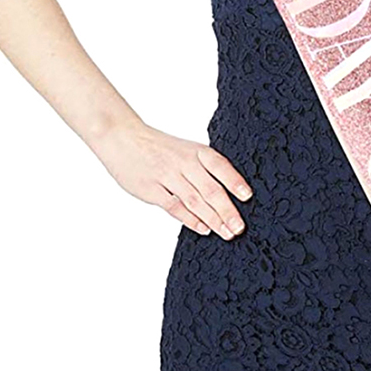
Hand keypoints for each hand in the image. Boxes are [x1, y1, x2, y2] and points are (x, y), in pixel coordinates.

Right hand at [92, 121, 252, 239]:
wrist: (123, 137)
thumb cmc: (161, 148)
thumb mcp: (186, 149)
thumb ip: (205, 169)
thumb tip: (231, 194)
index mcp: (196, 151)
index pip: (220, 166)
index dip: (235, 181)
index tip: (247, 197)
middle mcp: (184, 163)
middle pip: (210, 189)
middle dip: (227, 211)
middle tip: (240, 228)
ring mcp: (167, 176)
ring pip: (195, 201)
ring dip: (213, 219)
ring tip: (227, 233)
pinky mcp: (151, 189)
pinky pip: (174, 207)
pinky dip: (190, 220)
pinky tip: (203, 229)